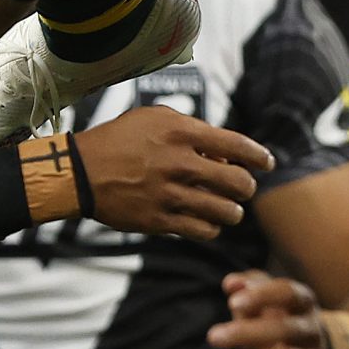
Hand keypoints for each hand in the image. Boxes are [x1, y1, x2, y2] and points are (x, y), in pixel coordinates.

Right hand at [76, 105, 271, 237]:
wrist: (81, 171)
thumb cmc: (121, 139)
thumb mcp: (155, 118)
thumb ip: (192, 129)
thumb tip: (224, 151)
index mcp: (181, 132)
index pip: (238, 146)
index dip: (259, 157)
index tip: (267, 163)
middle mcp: (179, 163)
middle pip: (239, 183)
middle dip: (246, 187)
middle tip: (242, 188)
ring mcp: (169, 194)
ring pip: (226, 212)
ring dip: (233, 211)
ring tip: (229, 209)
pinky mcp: (159, 221)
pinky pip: (203, 230)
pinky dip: (212, 228)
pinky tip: (207, 221)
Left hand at [211, 270, 329, 348]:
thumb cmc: (279, 316)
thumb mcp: (267, 296)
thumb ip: (249, 284)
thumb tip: (230, 283)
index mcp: (303, 301)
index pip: (287, 292)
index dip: (262, 296)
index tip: (232, 303)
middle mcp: (311, 329)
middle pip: (285, 329)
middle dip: (247, 333)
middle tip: (213, 336)